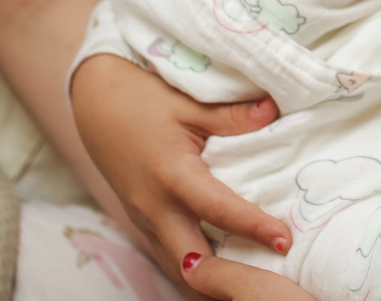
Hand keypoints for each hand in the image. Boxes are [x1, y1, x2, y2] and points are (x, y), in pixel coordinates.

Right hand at [71, 54, 311, 299]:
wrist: (96, 104)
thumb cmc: (142, 98)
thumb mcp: (188, 102)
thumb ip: (231, 114)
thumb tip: (273, 110)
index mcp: (171, 175)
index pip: (217, 211)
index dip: (253, 227)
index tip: (284, 240)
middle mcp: (155, 208)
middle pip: (191, 263)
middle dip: (227, 279)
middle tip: (271, 276)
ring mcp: (145, 221)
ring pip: (177, 269)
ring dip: (210, 281)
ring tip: (251, 280)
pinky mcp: (143, 224)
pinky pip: (169, 258)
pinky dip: (195, 272)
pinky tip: (224, 270)